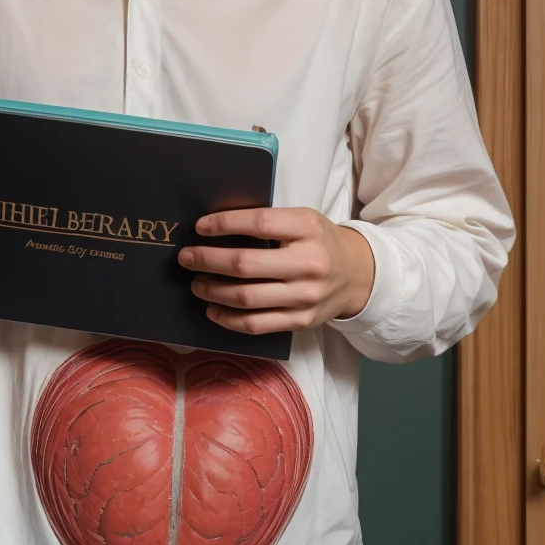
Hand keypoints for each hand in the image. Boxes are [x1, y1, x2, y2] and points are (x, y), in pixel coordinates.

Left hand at [177, 207, 375, 335]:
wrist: (358, 275)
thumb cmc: (319, 242)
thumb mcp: (303, 220)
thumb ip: (268, 223)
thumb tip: (214, 228)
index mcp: (309, 228)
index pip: (260, 223)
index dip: (225, 224)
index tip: (200, 226)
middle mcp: (309, 263)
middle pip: (245, 264)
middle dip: (207, 260)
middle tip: (186, 258)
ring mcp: (306, 296)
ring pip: (246, 297)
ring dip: (212, 291)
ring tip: (196, 283)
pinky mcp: (301, 321)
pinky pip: (256, 324)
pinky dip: (227, 318)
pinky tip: (212, 308)